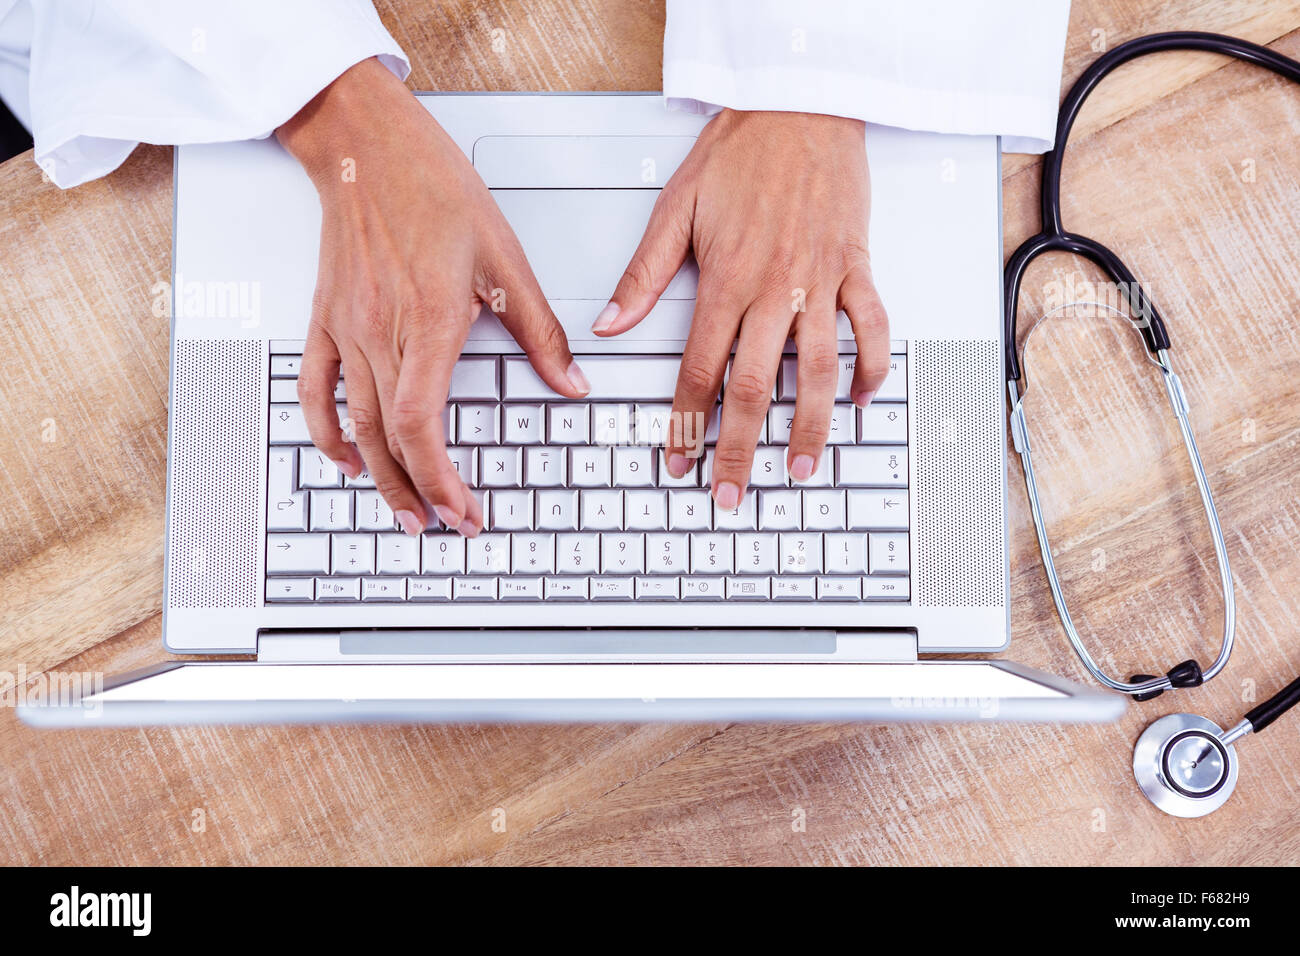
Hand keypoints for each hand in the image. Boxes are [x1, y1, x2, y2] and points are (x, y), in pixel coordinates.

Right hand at [277, 58, 588, 536]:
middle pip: (391, 438)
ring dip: (379, 478)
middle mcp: (380, 333)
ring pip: (355, 425)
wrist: (368, 147)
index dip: (442, 479)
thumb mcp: (506, 261)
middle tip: (445, 525)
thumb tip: (572, 381)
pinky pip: (314, 391)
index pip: (422, 425)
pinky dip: (327, 433)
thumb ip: (541, 332)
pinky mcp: (325, 321)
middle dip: (419, 492)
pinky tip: (347, 459)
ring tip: (404, 513)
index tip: (465, 510)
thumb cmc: (434, 191)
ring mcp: (346, 330)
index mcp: (429, 321)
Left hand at [593, 109, 889, 506]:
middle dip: (740, 448)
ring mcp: (820, 280)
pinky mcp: (855, 266)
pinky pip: (870, 325)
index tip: (679, 460)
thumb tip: (610, 324)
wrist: (799, 103)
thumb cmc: (738, 151)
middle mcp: (774, 288)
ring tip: (799, 467)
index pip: (699, 370)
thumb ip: (643, 275)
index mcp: (724, 280)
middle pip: (754, 386)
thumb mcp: (675, 208)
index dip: (685, 423)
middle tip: (732, 493)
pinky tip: (861, 397)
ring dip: (809, 425)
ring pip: (817, 368)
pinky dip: (870, 365)